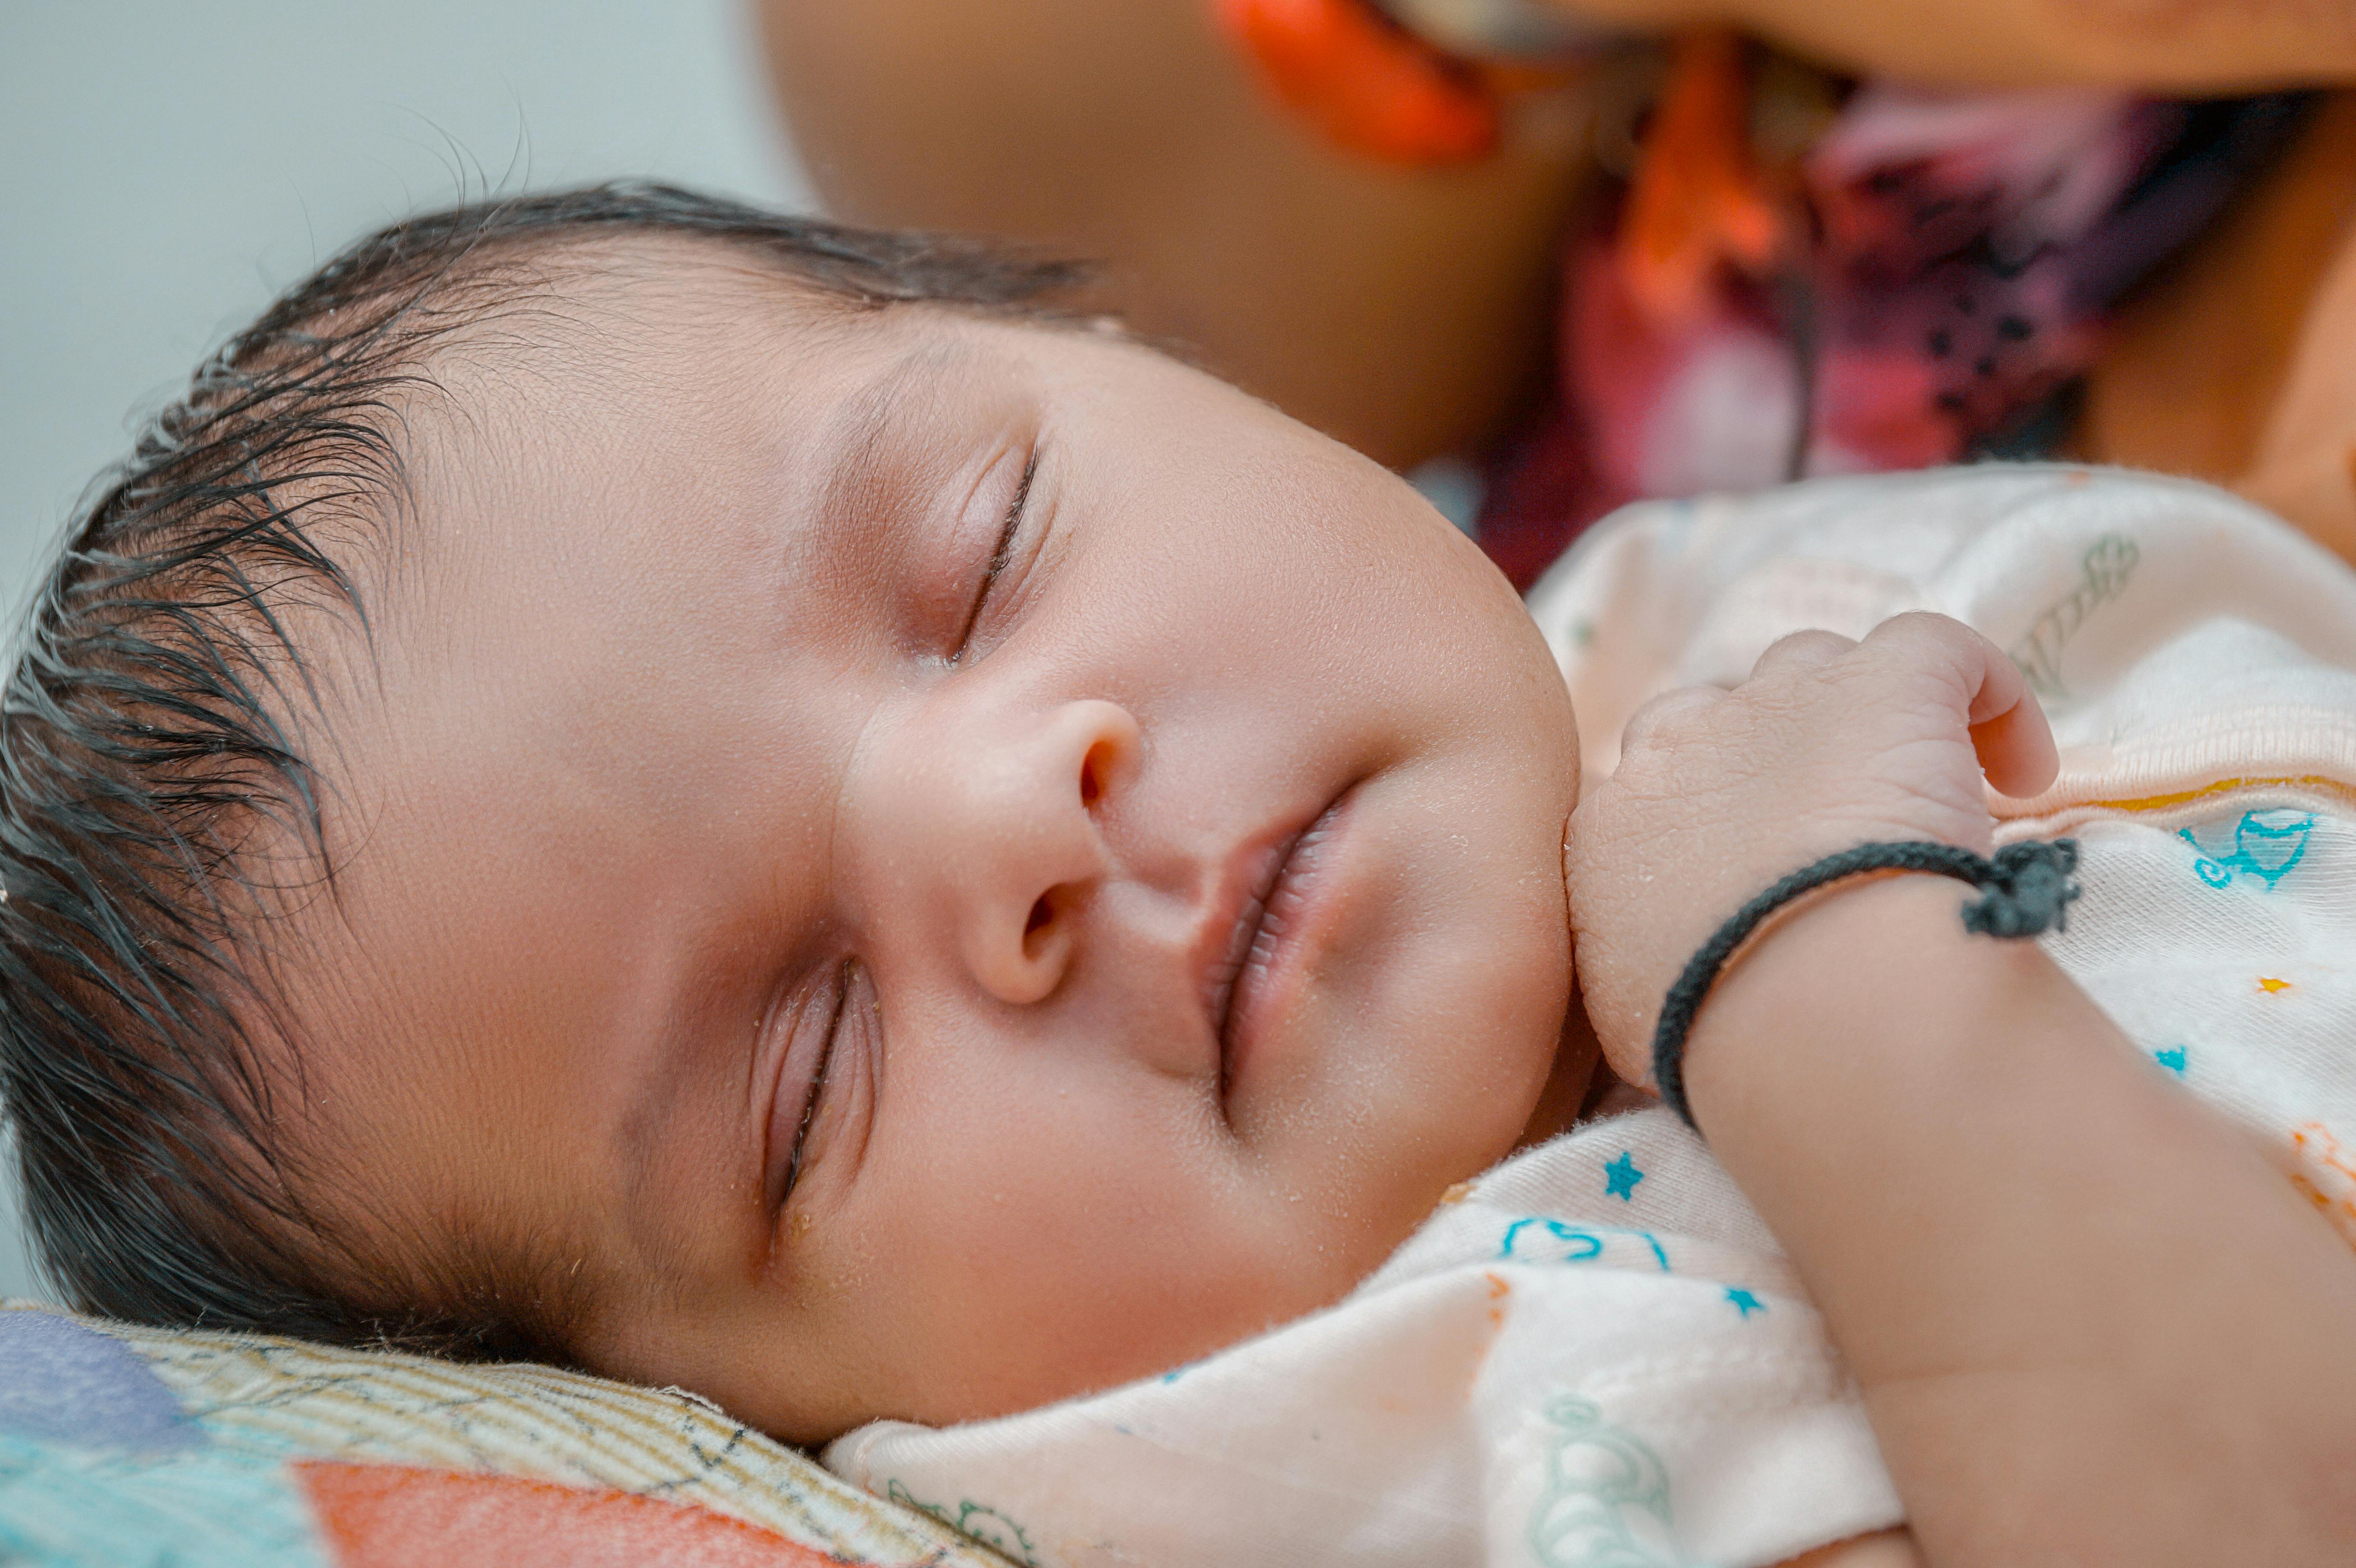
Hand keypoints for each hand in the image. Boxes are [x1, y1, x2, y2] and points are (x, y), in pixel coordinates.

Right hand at [1566, 612, 2056, 1084]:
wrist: (1805, 1000)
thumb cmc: (1722, 1035)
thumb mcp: (1636, 1015)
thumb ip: (1638, 970)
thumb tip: (1664, 978)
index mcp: (1611, 826)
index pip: (1650, 784)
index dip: (1713, 814)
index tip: (1765, 868)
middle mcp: (1681, 743)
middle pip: (1726, 709)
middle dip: (1777, 750)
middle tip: (1839, 826)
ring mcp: (1780, 701)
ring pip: (1822, 665)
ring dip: (1864, 716)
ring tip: (1927, 793)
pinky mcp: (1886, 683)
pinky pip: (1940, 648)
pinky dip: (1986, 691)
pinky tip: (2022, 767)